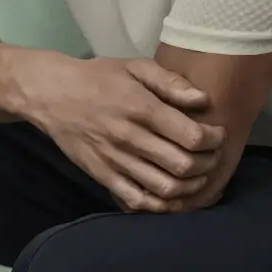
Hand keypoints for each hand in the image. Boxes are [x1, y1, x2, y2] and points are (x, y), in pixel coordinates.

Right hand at [18, 53, 226, 213]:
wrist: (54, 95)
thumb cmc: (100, 77)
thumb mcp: (135, 67)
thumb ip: (170, 82)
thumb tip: (203, 100)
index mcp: (141, 108)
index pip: (190, 136)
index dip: (213, 139)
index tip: (218, 133)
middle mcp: (130, 138)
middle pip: (183, 166)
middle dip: (208, 163)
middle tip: (213, 155)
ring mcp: (116, 161)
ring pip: (165, 189)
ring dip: (191, 187)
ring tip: (198, 175)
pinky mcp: (104, 177)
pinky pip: (139, 201)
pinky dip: (162, 204)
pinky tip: (173, 194)